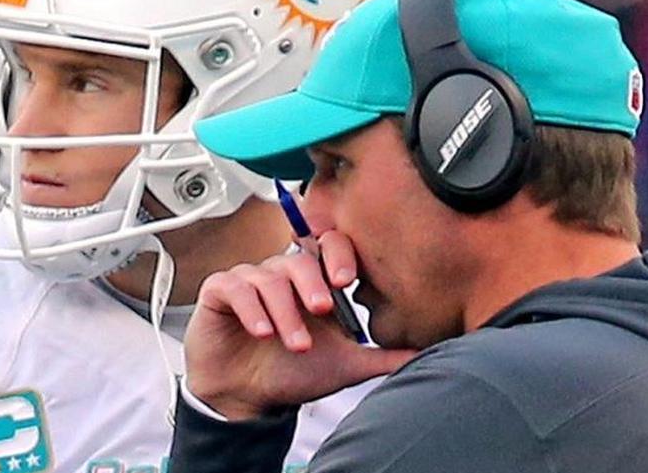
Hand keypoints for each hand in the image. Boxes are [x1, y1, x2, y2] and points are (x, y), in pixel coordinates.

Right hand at [183, 231, 417, 419]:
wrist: (246, 399)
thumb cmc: (292, 375)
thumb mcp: (346, 365)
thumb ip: (384, 356)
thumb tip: (427, 353)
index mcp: (312, 283)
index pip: (328, 248)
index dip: (338, 256)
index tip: (347, 281)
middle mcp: (281, 275)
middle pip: (298, 258)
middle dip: (312, 284)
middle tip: (323, 310)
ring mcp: (249, 280)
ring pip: (269, 278)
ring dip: (285, 312)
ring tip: (296, 344)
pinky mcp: (219, 291)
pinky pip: (235, 286)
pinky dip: (250, 308)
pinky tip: (261, 332)